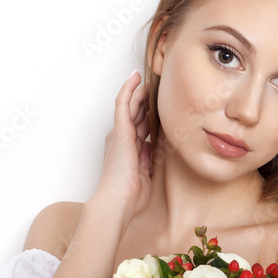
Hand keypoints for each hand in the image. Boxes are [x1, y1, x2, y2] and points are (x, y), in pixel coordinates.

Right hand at [91, 70, 152, 222]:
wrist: (117, 202)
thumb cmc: (130, 195)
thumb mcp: (146, 172)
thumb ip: (149, 158)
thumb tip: (155, 145)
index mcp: (129, 149)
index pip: (142, 126)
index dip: (150, 113)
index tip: (161, 104)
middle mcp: (123, 138)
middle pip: (137, 113)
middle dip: (147, 98)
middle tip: (158, 84)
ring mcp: (121, 133)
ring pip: (131, 104)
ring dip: (140, 90)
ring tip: (149, 76)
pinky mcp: (120, 130)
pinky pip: (123, 103)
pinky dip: (129, 88)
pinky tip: (136, 77)